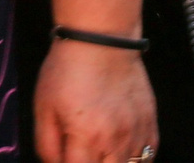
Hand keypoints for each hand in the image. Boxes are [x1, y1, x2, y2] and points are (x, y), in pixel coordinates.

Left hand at [32, 39, 155, 162]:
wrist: (101, 43)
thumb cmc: (67, 71)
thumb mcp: (43, 106)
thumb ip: (46, 143)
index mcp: (86, 137)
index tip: (65, 158)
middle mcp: (115, 142)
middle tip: (82, 152)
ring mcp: (137, 135)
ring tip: (98, 152)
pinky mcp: (150, 126)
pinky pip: (148, 158)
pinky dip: (134, 160)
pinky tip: (119, 150)